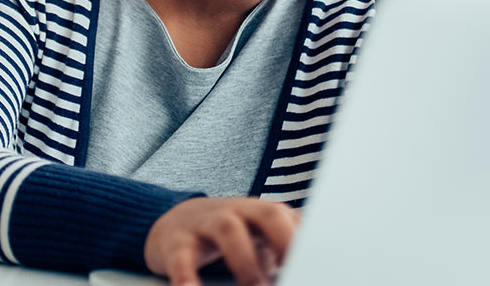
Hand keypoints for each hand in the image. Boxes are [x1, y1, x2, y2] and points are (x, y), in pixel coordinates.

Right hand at [144, 196, 300, 285]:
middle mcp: (237, 212)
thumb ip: (283, 247)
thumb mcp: (258, 235)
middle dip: (285, 240)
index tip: (316, 265)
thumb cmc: (228, 234)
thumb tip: (312, 271)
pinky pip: (183, 258)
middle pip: (269, 212)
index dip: (307, 239)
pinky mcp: (177, 242)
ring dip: (246, 263)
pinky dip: (188, 277)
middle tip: (293, 272)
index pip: (292, 217)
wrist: (174, 220)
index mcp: (261, 212)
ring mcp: (207, 224)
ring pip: (229, 230)